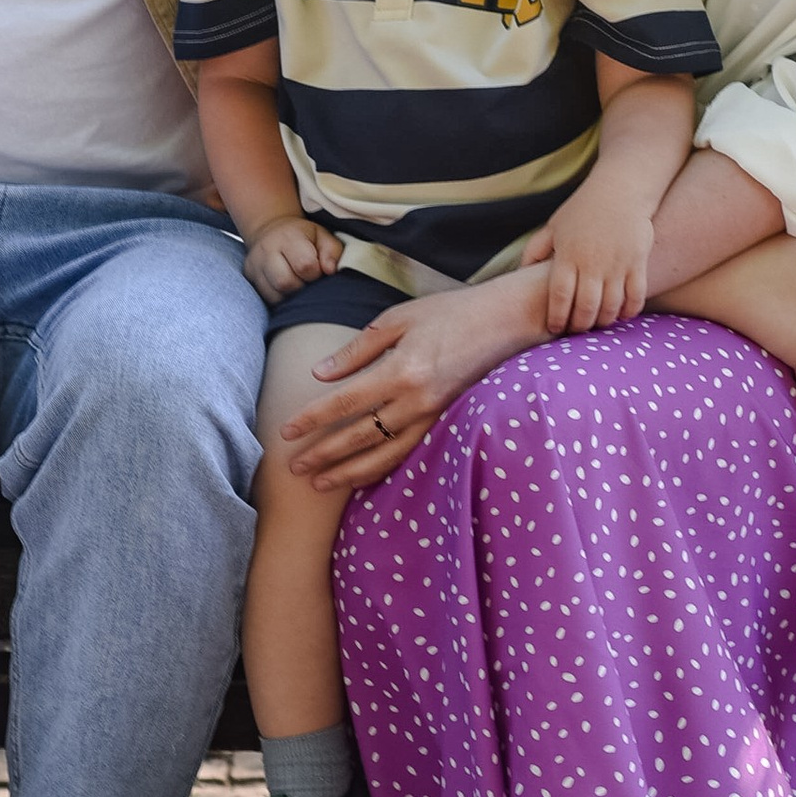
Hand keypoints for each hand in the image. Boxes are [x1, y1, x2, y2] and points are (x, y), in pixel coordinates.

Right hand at [241, 211, 342, 303]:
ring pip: (274, 294)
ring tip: (298, 283)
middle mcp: (267, 249)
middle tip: (307, 280)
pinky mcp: (249, 276)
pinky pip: (266, 298)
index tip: (317, 270)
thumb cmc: (303, 237)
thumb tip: (330, 271)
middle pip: (285, 282)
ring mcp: (255, 264)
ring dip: (291, 295)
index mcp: (288, 237)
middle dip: (301, 287)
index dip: (316, 273)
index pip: (304, 265)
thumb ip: (332, 251)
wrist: (271, 231)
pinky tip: (287, 288)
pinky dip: (280, 297)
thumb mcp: (322, 236)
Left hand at [274, 270, 549, 494]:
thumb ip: (357, 350)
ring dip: (349, 473)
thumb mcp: (399, 318)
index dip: (312, 420)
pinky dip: (383, 470)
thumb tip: (320, 374)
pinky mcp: (448, 424)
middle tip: (293, 468)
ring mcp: (435, 417)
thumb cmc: (452, 312)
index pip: (344, 403)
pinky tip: (362, 478)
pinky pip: (410, 454)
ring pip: (385, 456)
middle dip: (324, 455)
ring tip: (320, 483)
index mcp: (400, 371)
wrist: (509, 321)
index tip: (286, 432)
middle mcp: (416, 401)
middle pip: (359, 438)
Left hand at [526, 186, 657, 335]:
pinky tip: (621, 315)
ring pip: (611, 306)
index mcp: (568, 256)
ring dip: (603, 321)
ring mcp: (617, 264)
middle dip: (580, 326)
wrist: (619, 189)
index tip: (555, 328)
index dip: (556, 317)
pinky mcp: (637, 262)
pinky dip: (629, 311)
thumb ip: (535, 251)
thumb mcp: (553, 227)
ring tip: (597, 324)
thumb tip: (519, 273)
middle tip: (577, 331)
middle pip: (585, 308)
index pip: (559, 296)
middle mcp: (592, 263)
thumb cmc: (582, 210)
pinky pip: (636, 296)